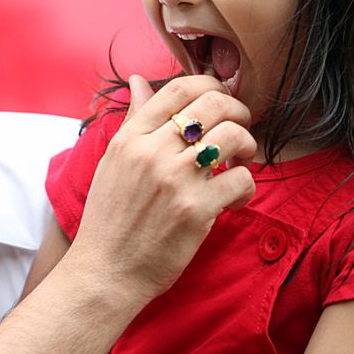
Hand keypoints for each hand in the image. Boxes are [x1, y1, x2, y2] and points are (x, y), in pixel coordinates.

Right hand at [67, 74, 256, 302]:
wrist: (106, 272)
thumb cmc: (110, 219)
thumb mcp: (113, 161)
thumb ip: (133, 120)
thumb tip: (139, 80)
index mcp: (131, 138)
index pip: (178, 88)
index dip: (210, 84)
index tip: (221, 99)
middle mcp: (152, 152)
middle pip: (213, 104)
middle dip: (238, 111)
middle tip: (240, 129)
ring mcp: (175, 180)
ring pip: (233, 136)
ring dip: (247, 145)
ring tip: (240, 161)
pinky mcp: (196, 210)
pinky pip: (241, 180)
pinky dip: (246, 187)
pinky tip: (232, 199)